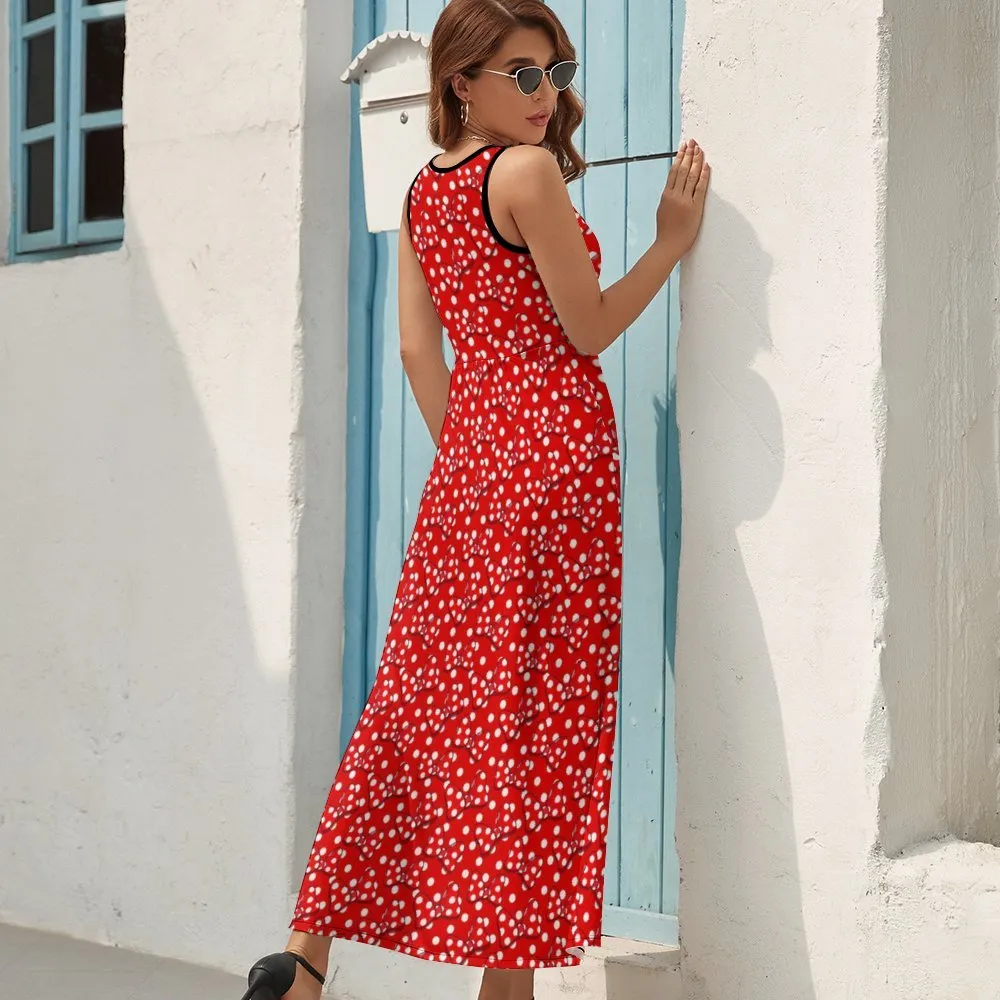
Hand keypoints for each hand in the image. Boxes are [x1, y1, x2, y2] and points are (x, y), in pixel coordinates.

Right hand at [655, 139, 709, 253]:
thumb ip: (668, 198)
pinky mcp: (695, 208)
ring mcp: (685, 201)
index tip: (683, 147)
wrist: (669, 245)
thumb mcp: (662, 211)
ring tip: (699, 149)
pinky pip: (700, 188)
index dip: (679, 157)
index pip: (673, 171)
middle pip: (682, 170)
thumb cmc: (666, 231)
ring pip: (691, 176)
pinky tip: (706, 166)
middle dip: (688, 154)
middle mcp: (675, 196)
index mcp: (666, 195)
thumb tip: (672, 187)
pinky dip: (703, 176)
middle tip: (693, 142)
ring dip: (696, 161)